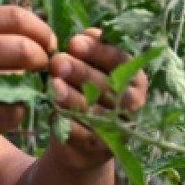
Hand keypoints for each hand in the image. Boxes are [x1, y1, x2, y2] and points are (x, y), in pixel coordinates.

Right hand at [0, 5, 57, 150]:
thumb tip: (40, 30)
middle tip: (40, 69)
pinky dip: (19, 111)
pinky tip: (10, 108)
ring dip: (31, 88)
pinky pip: (11, 113)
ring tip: (25, 89)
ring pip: (21, 83)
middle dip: (42, 61)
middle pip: (24, 49)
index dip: (41, 30)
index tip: (47, 43)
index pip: (15, 17)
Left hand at [46, 28, 148, 168]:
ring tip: (53, 86)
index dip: (97, 50)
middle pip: (107, 85)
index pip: (120, 60)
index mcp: (134, 78)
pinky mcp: (100, 150)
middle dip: (80, 72)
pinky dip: (67, 124)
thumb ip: (90, 52)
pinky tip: (51, 112)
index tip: (73, 42)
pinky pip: (84, 135)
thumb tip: (88, 33)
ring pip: (96, 111)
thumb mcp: (90, 69)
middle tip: (57, 62)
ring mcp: (118, 128)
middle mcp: (132, 104)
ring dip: (73, 98)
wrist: (82, 142)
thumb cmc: (85, 93)